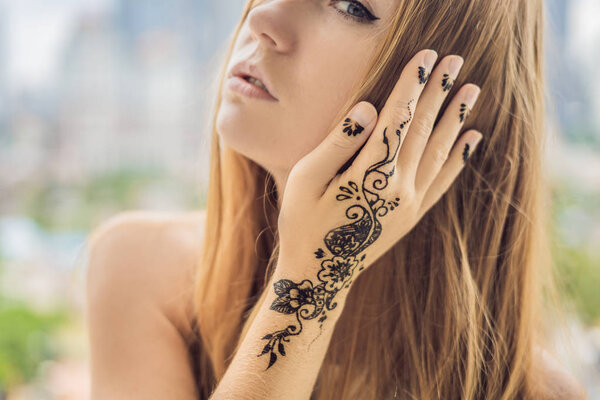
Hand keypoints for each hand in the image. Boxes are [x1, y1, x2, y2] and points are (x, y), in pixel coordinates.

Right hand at [257, 49, 481, 368]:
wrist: (320, 275)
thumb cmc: (303, 224)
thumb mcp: (305, 181)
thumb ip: (338, 144)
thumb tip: (368, 109)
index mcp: (369, 175)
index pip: (396, 119)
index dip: (411, 86)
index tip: (425, 57)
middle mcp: (398, 188)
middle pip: (422, 130)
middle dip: (438, 93)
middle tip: (455, 63)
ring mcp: (409, 203)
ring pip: (438, 152)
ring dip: (455, 119)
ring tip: (472, 92)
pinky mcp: (413, 215)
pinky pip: (443, 181)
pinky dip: (458, 158)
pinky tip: (471, 140)